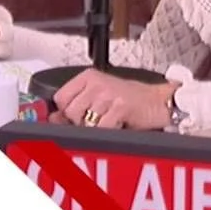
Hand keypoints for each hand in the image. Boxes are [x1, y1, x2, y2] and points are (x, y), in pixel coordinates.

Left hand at [54, 70, 176, 130]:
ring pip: (85, 122)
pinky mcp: (121, 106)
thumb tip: (52, 119)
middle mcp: (96, 83)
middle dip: (81, 123)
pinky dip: (109, 131)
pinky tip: (118, 124)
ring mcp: (109, 93)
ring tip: (109, 121)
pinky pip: (102, 128)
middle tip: (98, 120)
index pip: (60, 98)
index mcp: (88, 77)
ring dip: (97, 129)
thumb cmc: (128, 100)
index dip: (65, 112)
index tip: (76, 117)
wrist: (157, 101)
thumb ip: (74, 106)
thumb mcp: (98, 98)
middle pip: (70, 112)